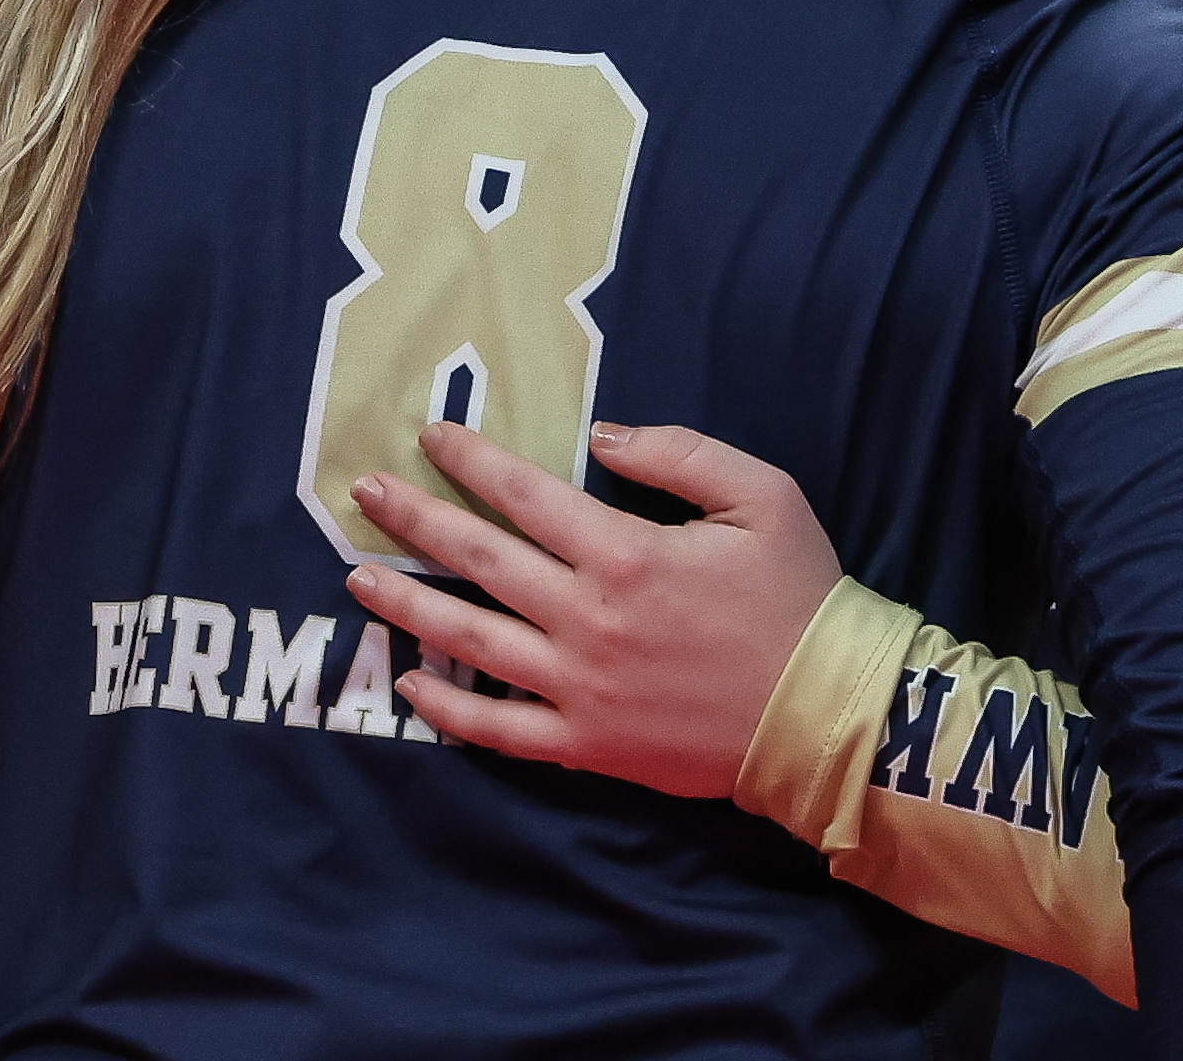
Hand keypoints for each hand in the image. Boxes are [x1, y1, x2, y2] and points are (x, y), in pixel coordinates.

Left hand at [344, 419, 842, 797]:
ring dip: (408, 605)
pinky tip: (411, 685)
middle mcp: (588, 620)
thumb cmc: (799, 597)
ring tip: (358, 580)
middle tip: (364, 492)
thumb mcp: (763, 495)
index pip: (524, 496)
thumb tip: (601, 438)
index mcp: (627, 553)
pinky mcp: (587, 744)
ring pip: (470, 641)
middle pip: (479, 560)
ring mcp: (580, 688)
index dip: (471, 462)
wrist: (825, 714)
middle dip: (414, 519)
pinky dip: (449, 710)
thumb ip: (679, 455)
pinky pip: (499, 729)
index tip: (429, 438)